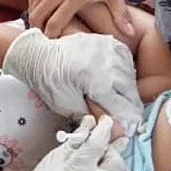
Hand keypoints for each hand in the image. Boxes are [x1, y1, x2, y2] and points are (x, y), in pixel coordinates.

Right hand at [1, 115, 128, 170]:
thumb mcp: (52, 160)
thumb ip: (74, 143)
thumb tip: (89, 124)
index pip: (97, 145)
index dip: (104, 129)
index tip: (106, 120)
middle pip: (115, 161)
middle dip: (113, 146)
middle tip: (104, 138)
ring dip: (116, 159)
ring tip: (107, 151)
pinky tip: (103, 165)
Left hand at [2, 27, 142, 131]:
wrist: (40, 56)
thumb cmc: (51, 84)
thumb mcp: (71, 107)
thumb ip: (96, 117)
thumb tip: (117, 129)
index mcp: (99, 82)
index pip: (123, 107)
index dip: (127, 120)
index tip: (129, 128)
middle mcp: (108, 63)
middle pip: (130, 91)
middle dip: (130, 105)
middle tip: (127, 115)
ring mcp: (109, 49)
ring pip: (130, 75)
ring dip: (128, 88)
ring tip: (121, 98)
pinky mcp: (107, 41)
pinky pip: (125, 58)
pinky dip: (124, 70)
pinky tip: (118, 78)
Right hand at [26, 0, 132, 39]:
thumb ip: (120, 15)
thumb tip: (131, 34)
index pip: (55, 24)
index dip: (51, 35)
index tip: (53, 41)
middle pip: (37, 14)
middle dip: (38, 26)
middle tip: (42, 32)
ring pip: (33, 0)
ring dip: (34, 10)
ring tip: (39, 18)